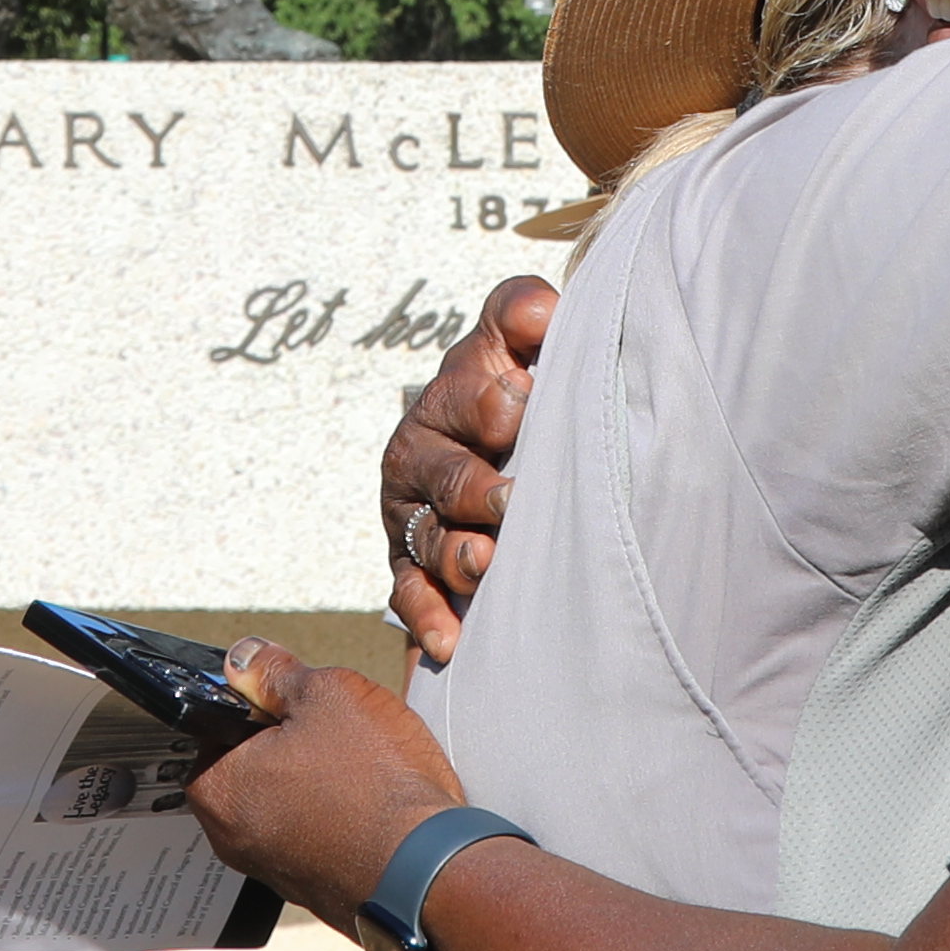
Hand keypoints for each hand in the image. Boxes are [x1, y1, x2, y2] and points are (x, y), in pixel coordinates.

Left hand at [193, 640, 477, 925]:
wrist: (430, 871)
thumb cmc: (376, 788)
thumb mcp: (328, 696)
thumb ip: (276, 673)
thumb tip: (245, 658)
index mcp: (218, 788)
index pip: (220, 724)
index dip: (263, 700)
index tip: (297, 698)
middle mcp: (233, 838)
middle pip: (257, 765)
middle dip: (296, 742)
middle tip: (340, 732)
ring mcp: (275, 869)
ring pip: (291, 800)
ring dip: (323, 780)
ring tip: (365, 769)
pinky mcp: (315, 887)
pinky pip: (321, 834)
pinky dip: (343, 816)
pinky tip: (376, 804)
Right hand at [382, 275, 552, 659]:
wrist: (480, 447)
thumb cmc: (509, 390)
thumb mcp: (508, 344)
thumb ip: (521, 314)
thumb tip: (542, 310)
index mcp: (450, 395)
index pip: (472, 394)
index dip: (501, 403)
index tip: (529, 407)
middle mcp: (423, 453)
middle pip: (448, 474)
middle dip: (477, 487)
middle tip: (511, 500)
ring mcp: (414, 513)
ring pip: (432, 539)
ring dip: (458, 554)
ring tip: (485, 564)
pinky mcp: (407, 563)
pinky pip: (410, 592)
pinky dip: (427, 615)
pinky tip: (448, 640)